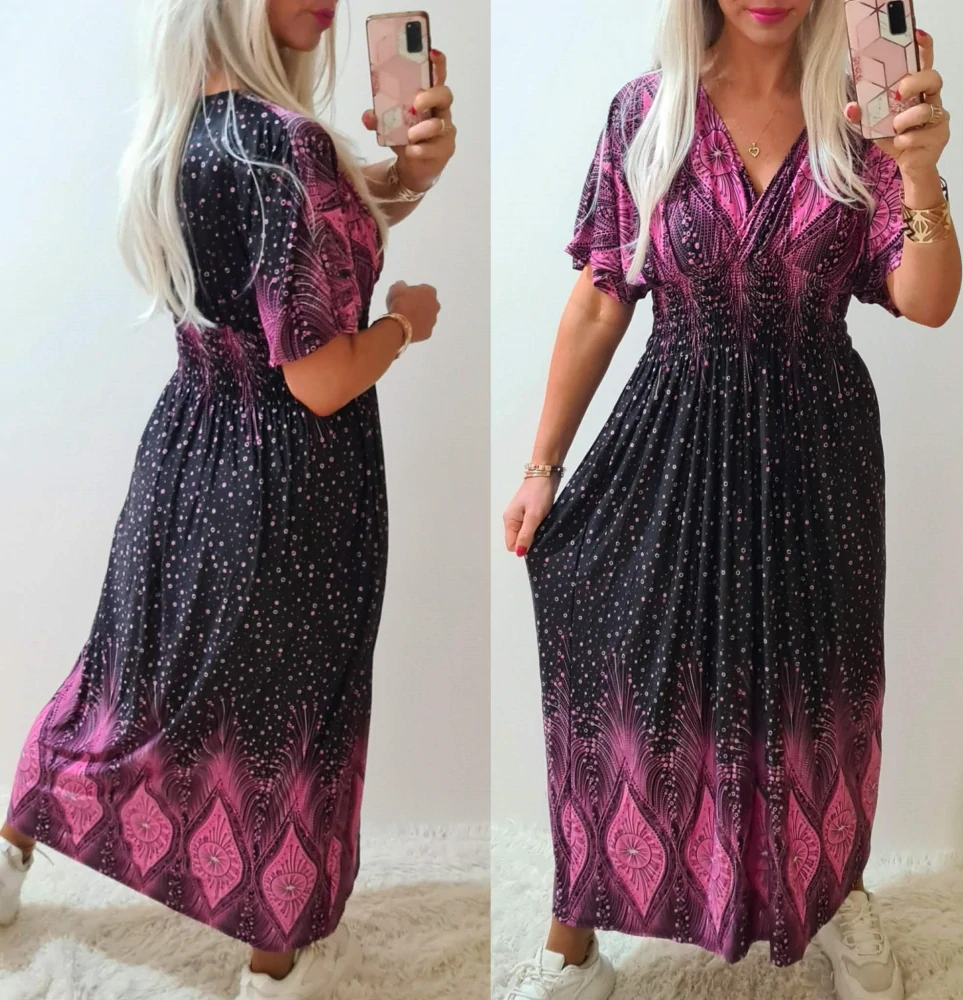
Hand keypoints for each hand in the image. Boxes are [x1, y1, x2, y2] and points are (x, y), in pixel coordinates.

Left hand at [363, 49, 455, 192]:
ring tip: (410, 135)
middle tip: (416, 104)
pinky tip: (411, 151)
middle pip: (445, 95)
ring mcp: (445, 131)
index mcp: (429, 97)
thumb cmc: (405, 137)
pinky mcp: (445, 149)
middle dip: (431, 97)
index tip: (432, 53)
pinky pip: (436, 148)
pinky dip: (421, 149)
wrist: (413, 167)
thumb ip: (378, 118)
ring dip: (423, 129)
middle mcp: (440, 111)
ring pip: (439, 124)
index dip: (437, 64)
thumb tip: (367, 116)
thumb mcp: (388, 126)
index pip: (437, 76)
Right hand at [386, 281, 439, 343]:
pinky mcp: (428, 333)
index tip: (407, 295)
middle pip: (428, 303)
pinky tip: (407, 327)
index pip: (425, 289)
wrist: (399, 325)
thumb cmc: (399, 302)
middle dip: (420, 304)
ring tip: (405, 318)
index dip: (415, 292)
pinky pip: (422, 329)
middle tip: (407, 306)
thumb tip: (402, 286)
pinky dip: (416, 328)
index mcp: (430, 292)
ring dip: (419, 316)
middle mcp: (435, 306)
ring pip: (427, 317)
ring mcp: (433, 321)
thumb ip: (401, 285)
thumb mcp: (396, 288)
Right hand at [503, 477, 557, 556]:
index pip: (511, 545)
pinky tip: (545, 523)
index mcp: (509, 521)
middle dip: (530, 541)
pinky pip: (531, 527)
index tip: (536, 541)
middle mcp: (512, 520)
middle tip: (543, 534)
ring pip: (525, 534)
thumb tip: (519, 553)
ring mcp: (520, 516)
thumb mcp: (533, 516)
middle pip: (518, 540)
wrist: (546, 473)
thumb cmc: (539, 493)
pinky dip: (538, 528)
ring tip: (545, 528)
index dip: (523, 547)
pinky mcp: (528, 512)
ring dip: (535, 534)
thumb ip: (526, 535)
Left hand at [845, 28, 949, 181]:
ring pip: (926, 110)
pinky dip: (904, 141)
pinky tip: (901, 144)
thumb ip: (862, 116)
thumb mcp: (875, 126)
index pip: (924, 64)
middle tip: (899, 91)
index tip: (917, 37)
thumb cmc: (896, 139)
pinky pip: (919, 135)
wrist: (910, 166)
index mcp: (917, 91)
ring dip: (905, 120)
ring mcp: (937, 117)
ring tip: (895, 128)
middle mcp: (930, 100)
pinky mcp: (938, 136)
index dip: (924, 48)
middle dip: (916, 81)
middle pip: (934, 78)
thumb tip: (849, 108)